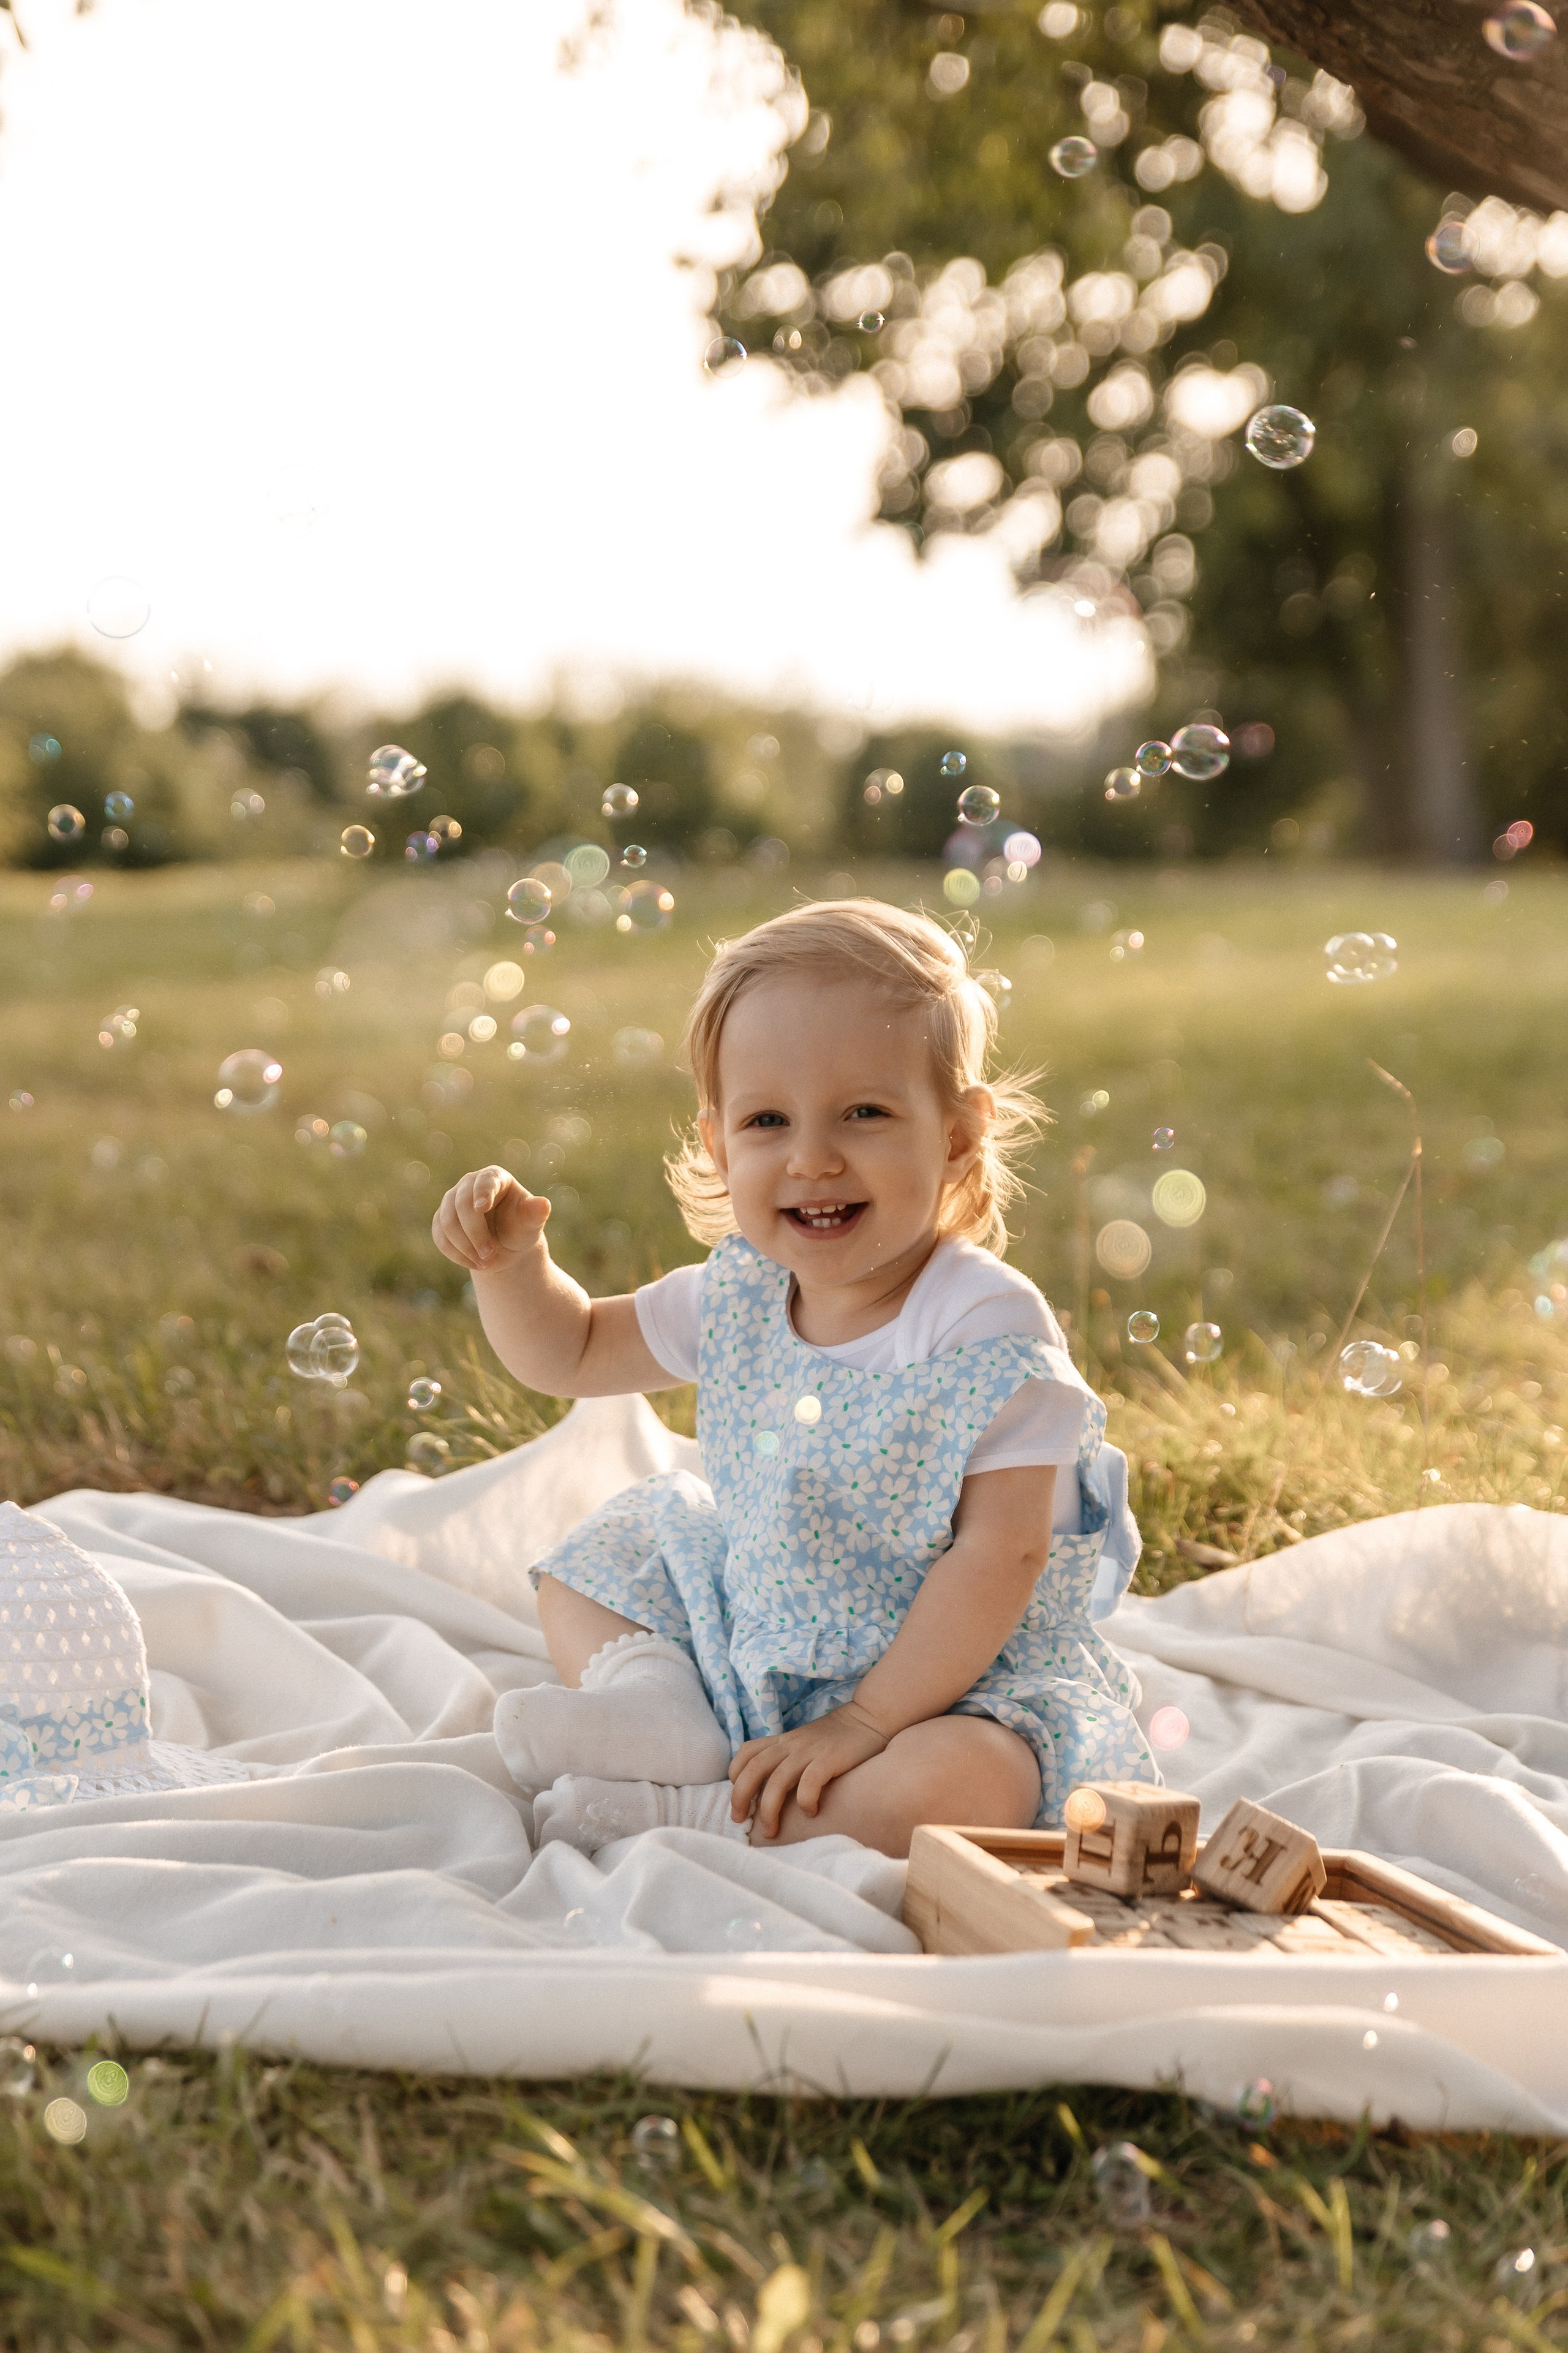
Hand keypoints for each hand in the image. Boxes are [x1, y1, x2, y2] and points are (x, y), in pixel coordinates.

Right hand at [431, 1167, 549, 1272]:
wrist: (505, 1246)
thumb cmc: (520, 1229)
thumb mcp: (531, 1224)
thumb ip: (535, 1214)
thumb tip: (544, 1204)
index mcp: (495, 1177)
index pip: (485, 1180)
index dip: (482, 1192)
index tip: (481, 1208)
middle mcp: (470, 1184)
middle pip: (462, 1205)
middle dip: (475, 1233)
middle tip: (490, 1255)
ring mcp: (452, 1200)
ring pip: (447, 1222)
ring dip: (465, 1247)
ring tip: (485, 1263)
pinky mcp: (441, 1219)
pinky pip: (440, 1236)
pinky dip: (455, 1253)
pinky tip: (473, 1263)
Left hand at [728, 1702, 890, 1840]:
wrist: (869, 1719)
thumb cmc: (835, 1740)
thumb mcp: (804, 1744)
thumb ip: (787, 1759)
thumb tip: (766, 1790)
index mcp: (783, 1741)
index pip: (747, 1752)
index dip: (736, 1775)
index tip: (740, 1798)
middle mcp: (791, 1746)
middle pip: (753, 1768)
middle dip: (741, 1796)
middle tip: (740, 1820)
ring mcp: (810, 1752)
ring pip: (776, 1780)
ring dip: (768, 1809)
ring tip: (771, 1830)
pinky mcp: (830, 1759)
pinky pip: (809, 1782)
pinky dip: (804, 1801)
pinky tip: (810, 1812)